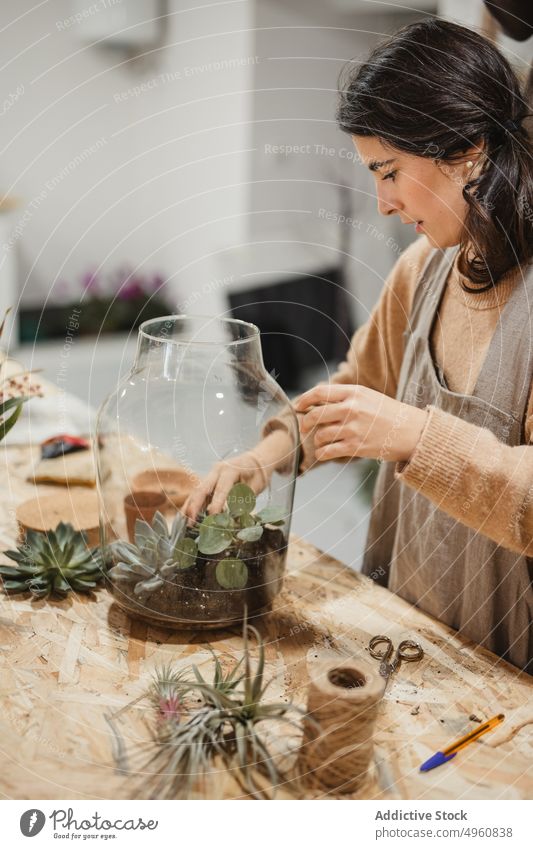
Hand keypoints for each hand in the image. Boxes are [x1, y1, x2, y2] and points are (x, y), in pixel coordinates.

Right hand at [183, 452, 267, 522]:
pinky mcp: (209, 481)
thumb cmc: (257, 475)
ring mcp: (211, 474)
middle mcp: (217, 470)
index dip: (216, 504)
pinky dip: (193, 504)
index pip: (221, 489)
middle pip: (202, 488)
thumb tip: (230, 519)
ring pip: (197, 491)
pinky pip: (198, 492)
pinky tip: (187, 515)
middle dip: (195, 506)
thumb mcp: (254, 488)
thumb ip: (242, 501)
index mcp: (231, 470)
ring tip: (186, 522)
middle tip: (191, 522)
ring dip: (190, 506)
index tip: (212, 517)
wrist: (256, 461)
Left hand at [294, 384, 428, 462]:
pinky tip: (324, 452)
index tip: (298, 407)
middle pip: (315, 415)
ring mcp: (353, 428)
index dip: (304, 400)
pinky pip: (327, 451)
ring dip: (317, 440)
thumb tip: (317, 402)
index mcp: (354, 392)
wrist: (412, 432)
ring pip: (320, 435)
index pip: (319, 393)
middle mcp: (352, 408)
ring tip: (323, 441)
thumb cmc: (389, 414)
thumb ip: (345, 397)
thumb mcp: (368, 396)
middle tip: (305, 427)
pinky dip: (321, 453)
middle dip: (306, 423)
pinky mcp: (356, 446)